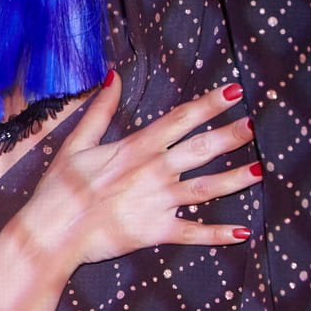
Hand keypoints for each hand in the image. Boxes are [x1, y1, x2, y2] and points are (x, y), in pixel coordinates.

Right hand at [19, 74, 260, 267]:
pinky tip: (242, 232)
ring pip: (206, 188)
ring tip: (258, 171)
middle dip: (231, 136)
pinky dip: (219, 234)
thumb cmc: (59, 188)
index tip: (235, 90)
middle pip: (202, 149)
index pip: (182, 119)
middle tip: (254, 126)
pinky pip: (194, 232)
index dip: (210, 103)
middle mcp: (154, 170)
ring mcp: (159, 201)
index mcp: (137, 147)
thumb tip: (113, 76)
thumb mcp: (76, 142)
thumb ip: (100, 110)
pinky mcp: (156, 231)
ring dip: (234, 180)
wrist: (52, 231)